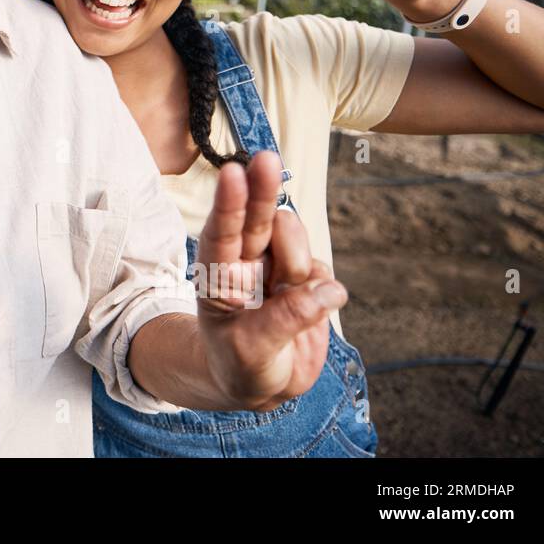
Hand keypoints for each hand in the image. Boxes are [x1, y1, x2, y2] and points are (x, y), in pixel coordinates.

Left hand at [194, 151, 346, 408]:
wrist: (258, 383)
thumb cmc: (239, 364)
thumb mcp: (251, 352)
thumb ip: (284, 320)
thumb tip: (326, 292)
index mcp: (218, 273)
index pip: (221, 233)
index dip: (229, 204)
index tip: (233, 173)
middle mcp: (246, 261)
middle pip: (256, 217)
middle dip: (261, 188)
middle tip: (266, 159)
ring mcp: (278, 267)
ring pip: (293, 239)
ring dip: (296, 259)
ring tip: (287, 292)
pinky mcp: (309, 281)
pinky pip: (322, 271)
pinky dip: (321, 288)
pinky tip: (311, 306)